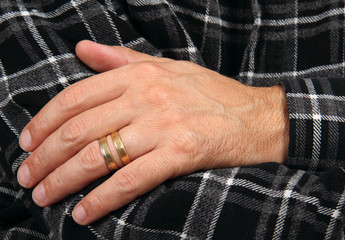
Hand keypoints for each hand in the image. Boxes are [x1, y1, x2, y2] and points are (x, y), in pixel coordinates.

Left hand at [17, 40, 288, 224]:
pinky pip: (131, 180)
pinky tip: (83, 213)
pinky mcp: (180, 153)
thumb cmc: (210, 93)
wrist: (255, 116)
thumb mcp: (166, 67)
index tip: (27, 143)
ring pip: (99, 157)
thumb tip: (83, 50)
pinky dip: (103, 199)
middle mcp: (147, 98)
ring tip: (44, 196)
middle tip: (27, 176)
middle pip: (80, 130)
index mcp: (139, 75)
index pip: (76, 98)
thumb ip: (121, 59)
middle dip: (45, 157)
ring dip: (64, 180)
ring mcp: (163, 126)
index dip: (44, 122)